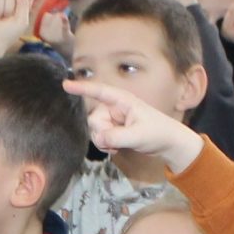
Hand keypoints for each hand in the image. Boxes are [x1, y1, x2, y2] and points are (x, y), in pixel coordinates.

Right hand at [67, 78, 203, 171]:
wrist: (168, 143)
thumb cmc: (158, 133)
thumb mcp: (138, 135)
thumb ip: (117, 137)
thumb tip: (99, 138)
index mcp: (122, 101)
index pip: (99, 91)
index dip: (82, 88)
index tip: (65, 84)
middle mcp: (115, 108)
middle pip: (94, 119)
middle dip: (102, 133)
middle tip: (118, 140)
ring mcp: (113, 120)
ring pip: (95, 131)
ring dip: (104, 142)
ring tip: (120, 146)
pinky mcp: (113, 130)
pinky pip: (99, 138)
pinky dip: (105, 146)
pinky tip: (116, 149)